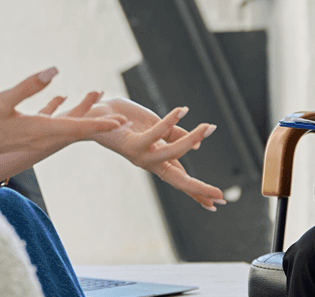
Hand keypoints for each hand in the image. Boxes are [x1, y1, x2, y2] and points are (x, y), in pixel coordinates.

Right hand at [0, 68, 128, 159]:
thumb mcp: (3, 100)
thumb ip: (29, 85)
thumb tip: (54, 70)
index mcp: (39, 130)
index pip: (76, 127)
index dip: (99, 124)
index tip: (119, 122)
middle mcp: (41, 137)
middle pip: (76, 130)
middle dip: (98, 123)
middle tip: (122, 119)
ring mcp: (34, 137)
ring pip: (66, 127)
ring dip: (83, 117)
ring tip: (96, 102)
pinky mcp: (26, 135)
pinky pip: (52, 125)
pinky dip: (63, 115)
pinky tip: (61, 99)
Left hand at [76, 97, 227, 210]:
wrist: (94, 114)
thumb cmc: (124, 121)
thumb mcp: (155, 127)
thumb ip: (175, 136)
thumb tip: (198, 146)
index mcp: (157, 160)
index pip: (181, 178)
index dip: (199, 191)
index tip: (217, 203)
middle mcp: (149, 162)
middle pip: (179, 180)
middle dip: (199, 189)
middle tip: (220, 197)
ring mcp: (140, 155)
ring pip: (172, 154)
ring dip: (191, 141)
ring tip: (209, 127)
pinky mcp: (131, 144)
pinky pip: (155, 135)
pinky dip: (170, 122)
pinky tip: (182, 111)